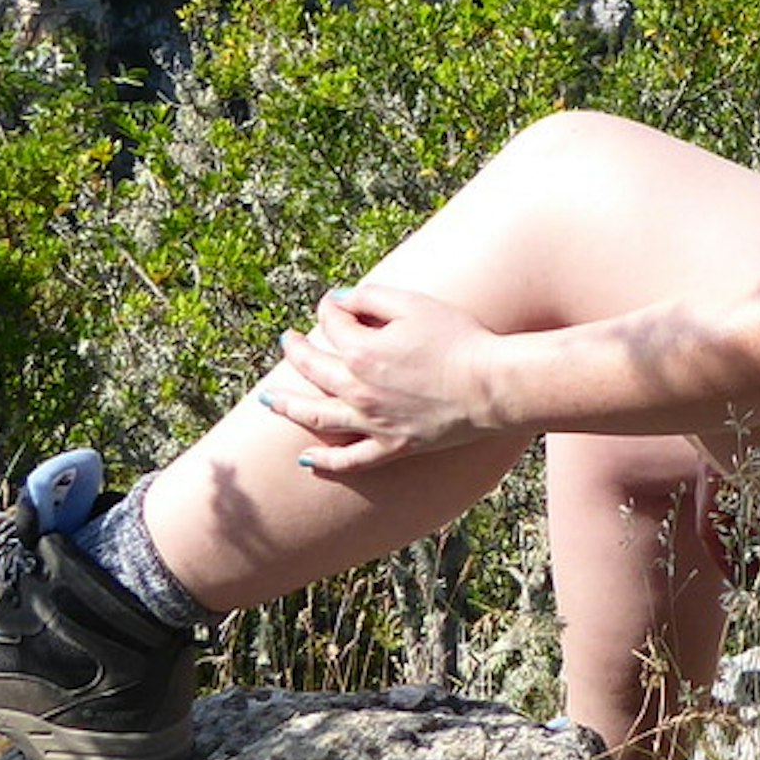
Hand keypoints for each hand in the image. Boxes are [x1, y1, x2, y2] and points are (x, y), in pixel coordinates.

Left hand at [252, 283, 506, 476]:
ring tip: (269, 400)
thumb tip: (339, 299)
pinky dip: (324, 461)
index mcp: (360, 351)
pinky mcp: (391, 446)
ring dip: (288, 407)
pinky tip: (305, 460)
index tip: (335, 303)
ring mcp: (371, 422)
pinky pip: (349, 459)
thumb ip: (371, 297)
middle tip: (286, 341)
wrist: (491, 386)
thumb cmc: (458, 339)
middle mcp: (357, 390)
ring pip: (316, 417)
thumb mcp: (415, 303)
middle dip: (296, 350)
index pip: (331, 324)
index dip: (330, 310)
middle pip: (312, 368)